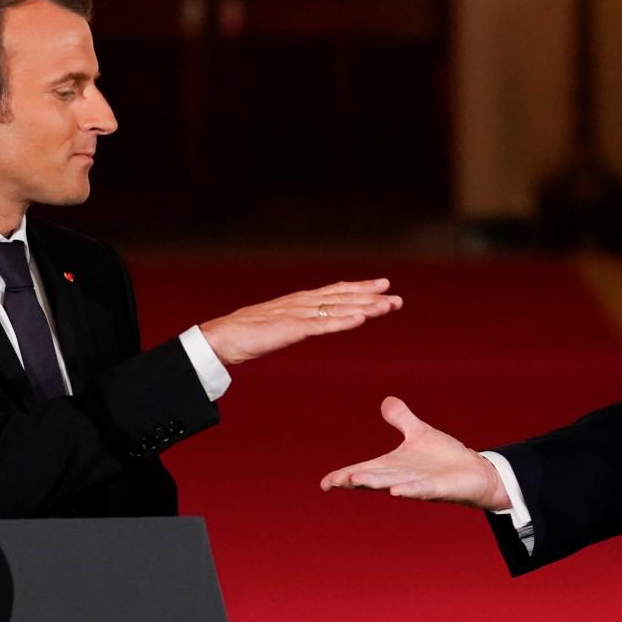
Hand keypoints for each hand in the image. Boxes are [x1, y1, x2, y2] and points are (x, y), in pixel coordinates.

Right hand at [200, 278, 401, 364]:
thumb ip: (296, 322)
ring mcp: (299, 314)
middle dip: (372, 298)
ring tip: (388, 306)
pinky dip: (344, 321)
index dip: (361, 288)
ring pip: (339, 309)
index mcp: (300, 301)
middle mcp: (303, 302)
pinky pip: (323, 325)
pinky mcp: (293, 328)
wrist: (223, 336)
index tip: (383, 285)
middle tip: (398, 299)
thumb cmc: (247, 333)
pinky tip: (361, 319)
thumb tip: (307, 325)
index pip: (336, 291)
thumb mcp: (279, 325)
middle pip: (344, 298)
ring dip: (366, 308)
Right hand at [320, 397, 510, 510]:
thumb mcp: (419, 433)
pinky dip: (409, 490)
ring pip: (392, 484)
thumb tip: (386, 401)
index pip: (364, 471)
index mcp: (394, 466)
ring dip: (375, 483)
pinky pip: (422, 490)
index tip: (325, 483)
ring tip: (356, 480)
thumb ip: (402, 419)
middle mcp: (402, 478)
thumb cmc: (444, 458)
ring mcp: (419, 485)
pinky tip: (396, 492)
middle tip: (335, 481)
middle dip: (355, 479)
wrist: (474, 472)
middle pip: (374, 479)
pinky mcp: (439, 489)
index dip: (345, 477)